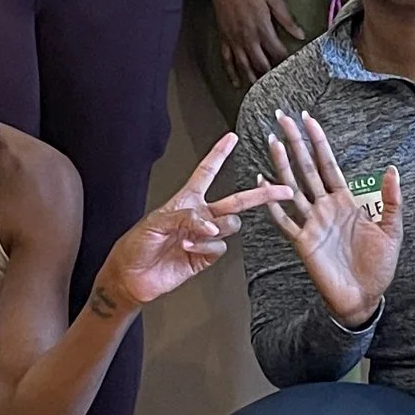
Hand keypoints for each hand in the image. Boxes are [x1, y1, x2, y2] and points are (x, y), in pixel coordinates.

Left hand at [96, 135, 272, 310]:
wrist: (131, 276)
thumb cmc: (136, 245)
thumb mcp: (156, 222)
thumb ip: (185, 217)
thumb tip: (211, 224)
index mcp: (186, 200)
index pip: (206, 172)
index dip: (218, 154)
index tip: (231, 138)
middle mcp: (200, 216)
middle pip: (236, 201)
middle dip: (259, 195)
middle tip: (283, 190)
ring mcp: (204, 237)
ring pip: (230, 226)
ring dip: (215, 229)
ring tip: (190, 237)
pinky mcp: (205, 257)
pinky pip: (220, 247)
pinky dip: (206, 247)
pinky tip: (189, 250)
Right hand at [205, 0, 304, 88]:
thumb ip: (286, 18)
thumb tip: (300, 34)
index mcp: (262, 28)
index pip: (277, 52)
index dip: (285, 61)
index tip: (293, 68)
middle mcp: (248, 38)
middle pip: (261, 64)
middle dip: (270, 75)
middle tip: (278, 84)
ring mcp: (234, 41)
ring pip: (244, 66)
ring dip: (252, 79)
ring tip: (260, 91)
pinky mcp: (224, 39)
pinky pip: (227, 60)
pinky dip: (231, 73)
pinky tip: (236, 83)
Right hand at [250, 109, 401, 330]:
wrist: (364, 297)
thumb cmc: (378, 267)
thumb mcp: (392, 230)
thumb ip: (391, 200)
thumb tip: (392, 170)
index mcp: (345, 202)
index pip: (328, 164)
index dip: (319, 141)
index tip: (309, 119)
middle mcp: (325, 207)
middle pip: (306, 168)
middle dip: (295, 142)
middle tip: (282, 118)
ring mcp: (312, 223)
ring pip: (293, 187)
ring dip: (282, 164)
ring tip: (272, 141)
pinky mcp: (303, 241)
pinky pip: (284, 219)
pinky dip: (272, 202)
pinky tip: (263, 182)